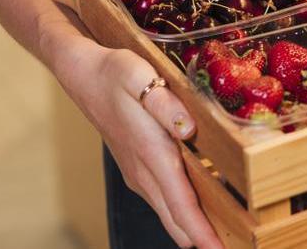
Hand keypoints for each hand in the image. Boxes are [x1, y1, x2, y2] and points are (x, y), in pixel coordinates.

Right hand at [63, 45, 222, 248]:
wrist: (83, 75)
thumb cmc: (116, 74)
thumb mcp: (143, 78)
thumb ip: (167, 106)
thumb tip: (188, 130)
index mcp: (151, 153)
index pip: (180, 204)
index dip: (201, 232)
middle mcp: (144, 172)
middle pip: (177, 220)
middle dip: (202, 240)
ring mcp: (139, 173)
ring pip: (169, 213)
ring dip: (193, 231)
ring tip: (222, 241)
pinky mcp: (138, 169)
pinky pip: (164, 200)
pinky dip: (183, 215)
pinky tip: (201, 217)